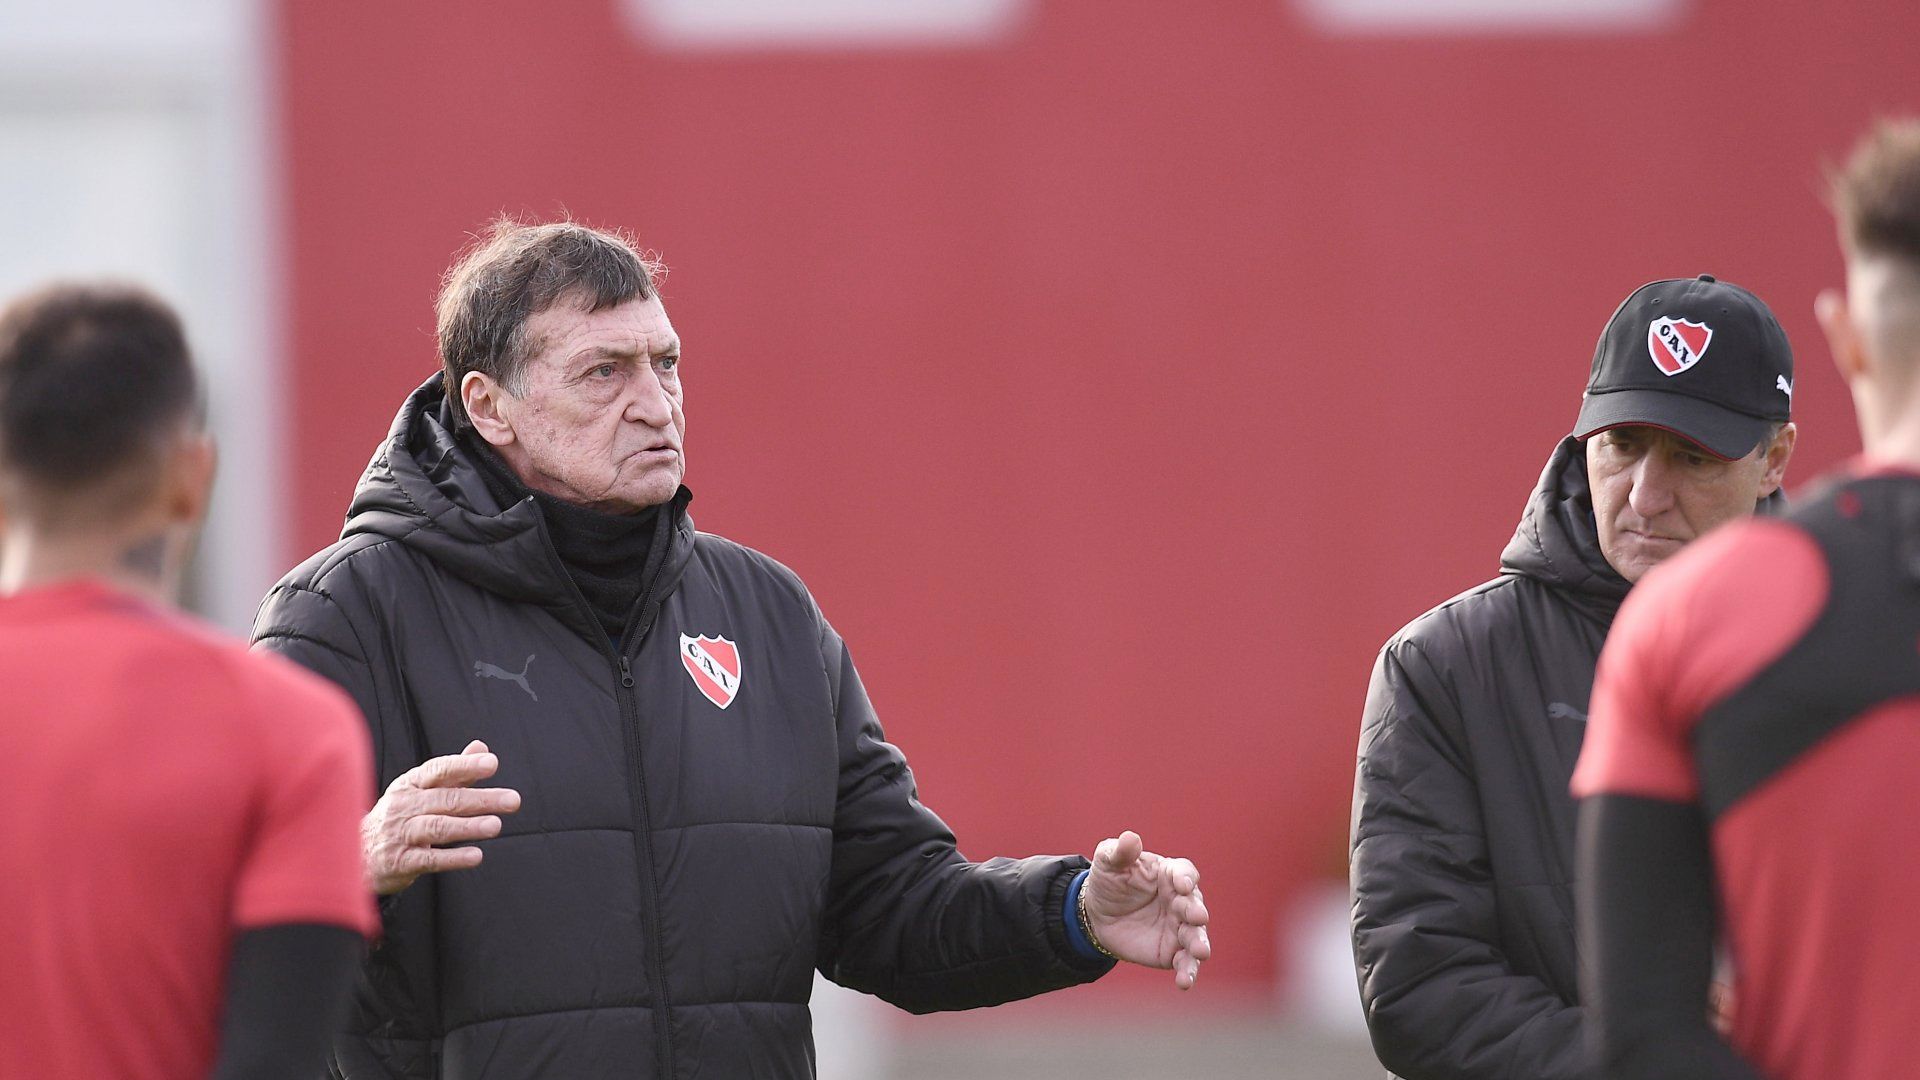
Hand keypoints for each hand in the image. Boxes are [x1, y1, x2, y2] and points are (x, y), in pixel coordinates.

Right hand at [363, 740, 521, 895]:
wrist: (358, 852)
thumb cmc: (401, 816)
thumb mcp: (422, 790)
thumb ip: (455, 772)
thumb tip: (482, 747)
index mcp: (411, 783)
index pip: (440, 770)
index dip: (465, 765)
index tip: (492, 763)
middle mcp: (404, 805)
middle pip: (446, 799)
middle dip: (481, 799)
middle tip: (512, 800)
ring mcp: (400, 833)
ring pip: (437, 828)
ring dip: (468, 827)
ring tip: (495, 826)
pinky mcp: (400, 861)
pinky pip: (429, 859)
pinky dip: (453, 858)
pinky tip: (475, 856)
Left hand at [1082, 830, 1210, 988]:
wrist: (1097, 913)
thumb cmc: (1109, 879)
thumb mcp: (1108, 861)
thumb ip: (1120, 852)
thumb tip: (1130, 838)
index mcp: (1170, 874)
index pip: (1184, 873)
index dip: (1185, 878)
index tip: (1182, 884)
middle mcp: (1181, 901)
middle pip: (1195, 905)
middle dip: (1197, 911)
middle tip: (1197, 917)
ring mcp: (1179, 927)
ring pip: (1196, 936)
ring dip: (1200, 944)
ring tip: (1200, 952)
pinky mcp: (1172, 951)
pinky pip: (1184, 962)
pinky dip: (1188, 972)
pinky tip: (1184, 982)